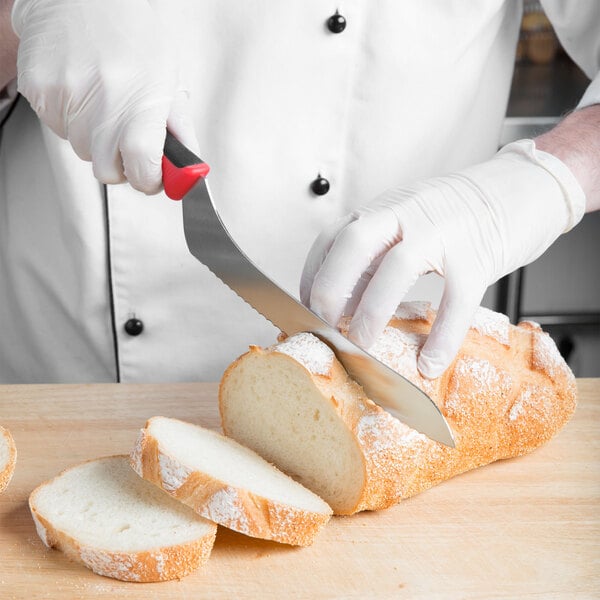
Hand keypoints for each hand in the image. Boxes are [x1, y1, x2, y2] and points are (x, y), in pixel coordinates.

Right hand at [11, 0, 198, 193]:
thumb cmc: (135, 34)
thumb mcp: (170, 81)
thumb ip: (180, 132)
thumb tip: (187, 173)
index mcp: (143, 103)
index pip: (142, 171)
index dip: (148, 180)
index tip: (152, 175)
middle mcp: (104, 102)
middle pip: (107, 171)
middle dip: (120, 162)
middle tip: (126, 136)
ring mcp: (67, 96)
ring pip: (81, 150)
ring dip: (94, 137)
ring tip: (102, 100)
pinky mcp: (39, 89)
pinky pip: (56, 127)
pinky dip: (70, 118)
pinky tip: (81, 89)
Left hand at [301, 139, 585, 378]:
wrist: (517, 188)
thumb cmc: (454, 215)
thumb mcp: (405, 226)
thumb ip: (375, 257)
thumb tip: (343, 302)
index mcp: (383, 209)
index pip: (333, 237)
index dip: (312, 274)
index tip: (305, 308)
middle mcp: (405, 214)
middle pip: (354, 243)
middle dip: (330, 287)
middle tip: (322, 327)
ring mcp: (442, 231)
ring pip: (399, 268)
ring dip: (374, 311)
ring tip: (363, 347)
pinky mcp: (477, 254)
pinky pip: (457, 298)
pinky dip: (441, 335)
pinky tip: (429, 363)